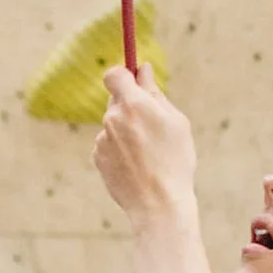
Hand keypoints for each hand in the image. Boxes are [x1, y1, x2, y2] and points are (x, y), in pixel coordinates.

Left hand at [92, 65, 197, 222]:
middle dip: (130, 106)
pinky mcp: (97, 157)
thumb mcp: (174, 121)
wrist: (158, 202)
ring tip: (148, 151)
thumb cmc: (174, 160)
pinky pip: (108, 143)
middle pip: (116, 101)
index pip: (114, 75)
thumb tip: (142, 70)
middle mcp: (112, 119)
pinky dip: (119, 148)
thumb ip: (154, 92)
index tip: (133, 81)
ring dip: (126, 130)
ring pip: (113, 124)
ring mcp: (102, 139)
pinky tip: (137, 164)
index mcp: (133, 104)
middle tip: (151, 123)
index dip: (123, 75)